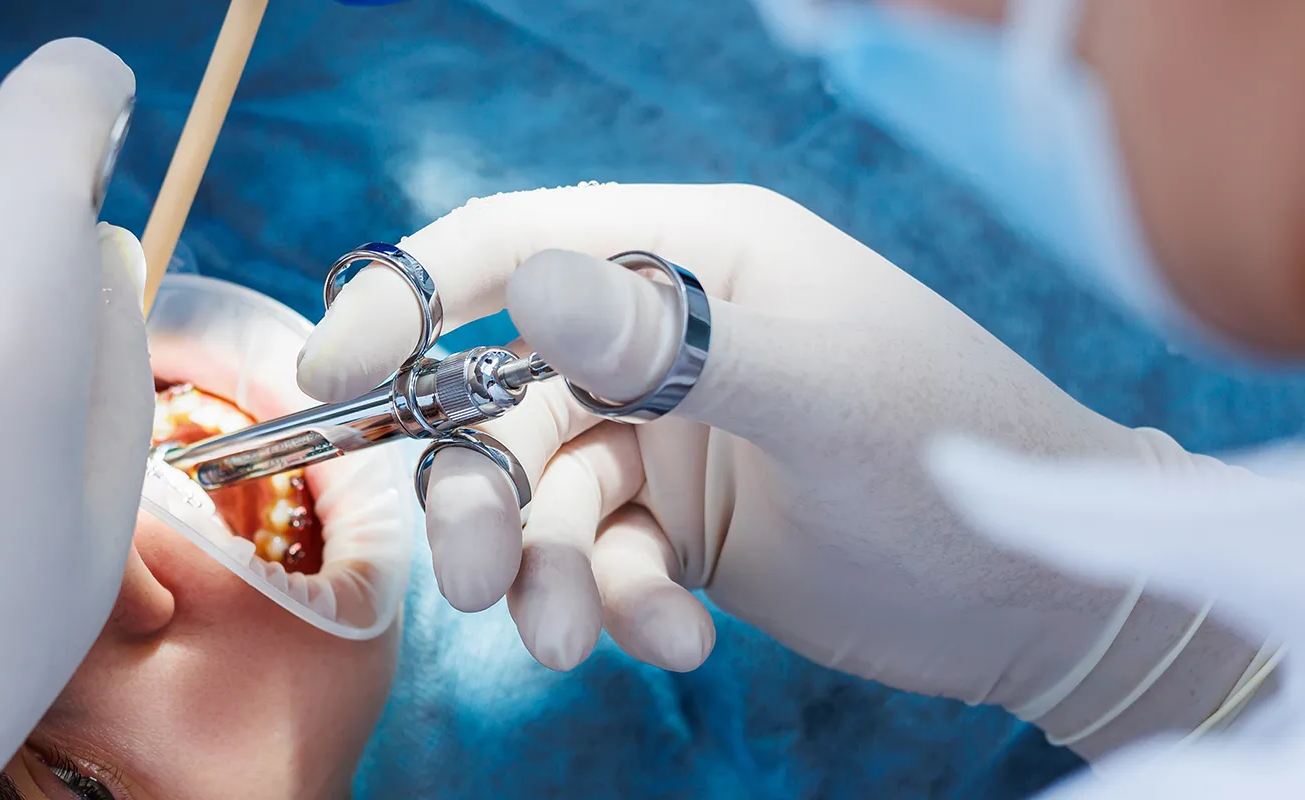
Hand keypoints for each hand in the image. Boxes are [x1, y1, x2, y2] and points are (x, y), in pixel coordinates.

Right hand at [299, 183, 1257, 754]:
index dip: (409, 298)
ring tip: (573, 641)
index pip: (515, 246)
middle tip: (475, 580)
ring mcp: (670, 432)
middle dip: (478, 492)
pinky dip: (619, 605)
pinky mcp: (679, 524)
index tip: (334, 372)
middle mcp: (668, 336)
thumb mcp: (821, 386)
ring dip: (538, 572)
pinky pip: (597, 561)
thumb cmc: (959, 454)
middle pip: (499, 396)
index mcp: (698, 255)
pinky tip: (682, 640)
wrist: (1047, 596)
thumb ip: (676, 342)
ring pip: (536, 493)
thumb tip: (526, 289)